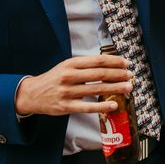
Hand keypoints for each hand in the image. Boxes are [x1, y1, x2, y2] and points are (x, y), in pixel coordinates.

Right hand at [15, 55, 131, 115]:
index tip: (126, 63)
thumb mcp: (68, 65)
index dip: (115, 61)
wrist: (31, 94)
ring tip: (128, 87)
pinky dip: (102, 106)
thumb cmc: (55, 78)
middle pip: (99, 74)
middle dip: (118, 74)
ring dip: (115, 88)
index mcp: (71, 63)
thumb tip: (111, 64)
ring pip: (96, 89)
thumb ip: (86, 64)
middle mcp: (69, 76)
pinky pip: (87, 107)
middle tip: (130, 75)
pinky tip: (114, 105)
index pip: (98, 60)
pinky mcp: (65, 107)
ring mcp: (67, 92)